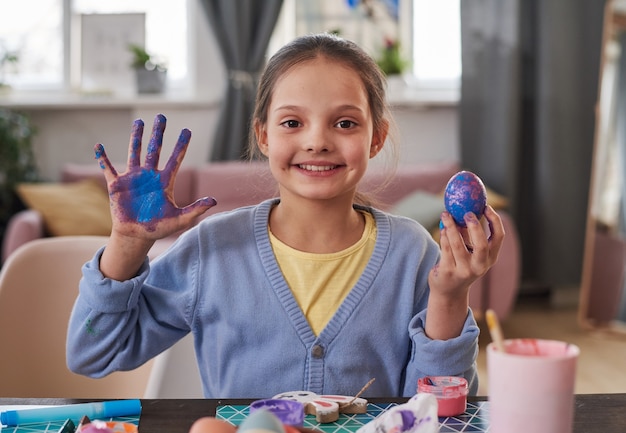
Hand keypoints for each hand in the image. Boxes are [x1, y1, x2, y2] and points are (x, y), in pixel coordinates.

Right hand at [96, 114, 216, 240]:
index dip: (181, 145)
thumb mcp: (180, 219)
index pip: (175, 159)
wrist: (136, 235)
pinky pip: (108, 169)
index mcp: (164, 182)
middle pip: (154, 149)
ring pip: (134, 152)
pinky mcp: (117, 185)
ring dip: (136, 137)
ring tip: (139, 121)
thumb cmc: (158, 227)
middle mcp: (149, 176)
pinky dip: (102, 158)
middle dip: (158, 133)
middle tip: (161, 116)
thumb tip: (214, 200)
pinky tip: (99, 146)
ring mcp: (133, 178)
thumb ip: (196, 209)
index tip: (186, 130)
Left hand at [424, 205, 504, 339]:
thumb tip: (467, 207)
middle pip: (482, 244)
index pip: (499, 237)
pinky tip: (442, 228)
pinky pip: (446, 249)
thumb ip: (471, 234)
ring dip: (451, 227)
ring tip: (445, 214)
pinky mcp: (448, 272)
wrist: (449, 291)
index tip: (486, 206)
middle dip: (475, 227)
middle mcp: (480, 266)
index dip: (494, 220)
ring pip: (458, 245)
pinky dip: (443, 235)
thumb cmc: (461, 264)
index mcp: (490, 258)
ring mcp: (464, 270)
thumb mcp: (472, 253)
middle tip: (466, 213)